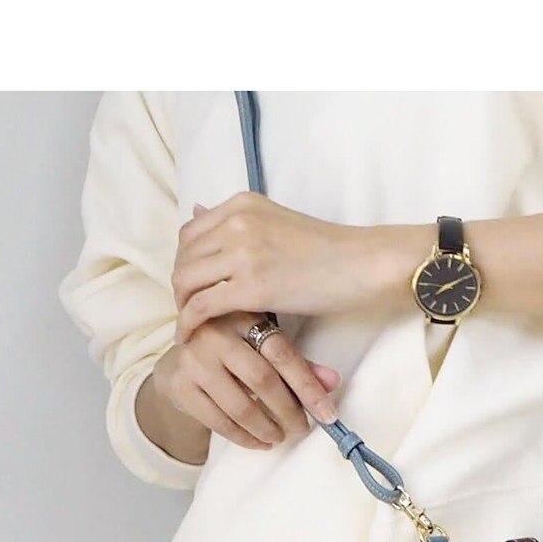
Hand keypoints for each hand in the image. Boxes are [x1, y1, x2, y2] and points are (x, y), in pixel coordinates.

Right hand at [147, 311, 340, 454]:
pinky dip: (244, 438)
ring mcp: (194, 359)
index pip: (282, 354)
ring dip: (267, 429)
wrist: (179, 361)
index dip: (308, 387)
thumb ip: (298, 364)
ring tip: (280, 437)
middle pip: (262, 380)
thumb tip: (333, 383)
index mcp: (243, 317)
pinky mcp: (180, 385)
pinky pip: (219, 421)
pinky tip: (260, 442)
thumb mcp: (263, 347)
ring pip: (240, 406)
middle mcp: (215, 334)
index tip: (328, 415)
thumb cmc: (233, 352)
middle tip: (302, 429)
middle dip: (288, 411)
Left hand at [172, 193, 382, 340]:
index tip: (194, 285)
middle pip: (184, 257)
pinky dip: (190, 322)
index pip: (191, 233)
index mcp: (242, 205)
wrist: (361, 263)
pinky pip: (202, 306)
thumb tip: (198, 210)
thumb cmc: (329, 249)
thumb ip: (240, 224)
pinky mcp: (251, 287)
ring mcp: (242, 254)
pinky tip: (191, 336)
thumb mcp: (278, 223)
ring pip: (187, 281)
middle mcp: (236, 223)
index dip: (186, 262)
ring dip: (183, 305)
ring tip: (192, 324)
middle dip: (182, 286)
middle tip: (190, 309)